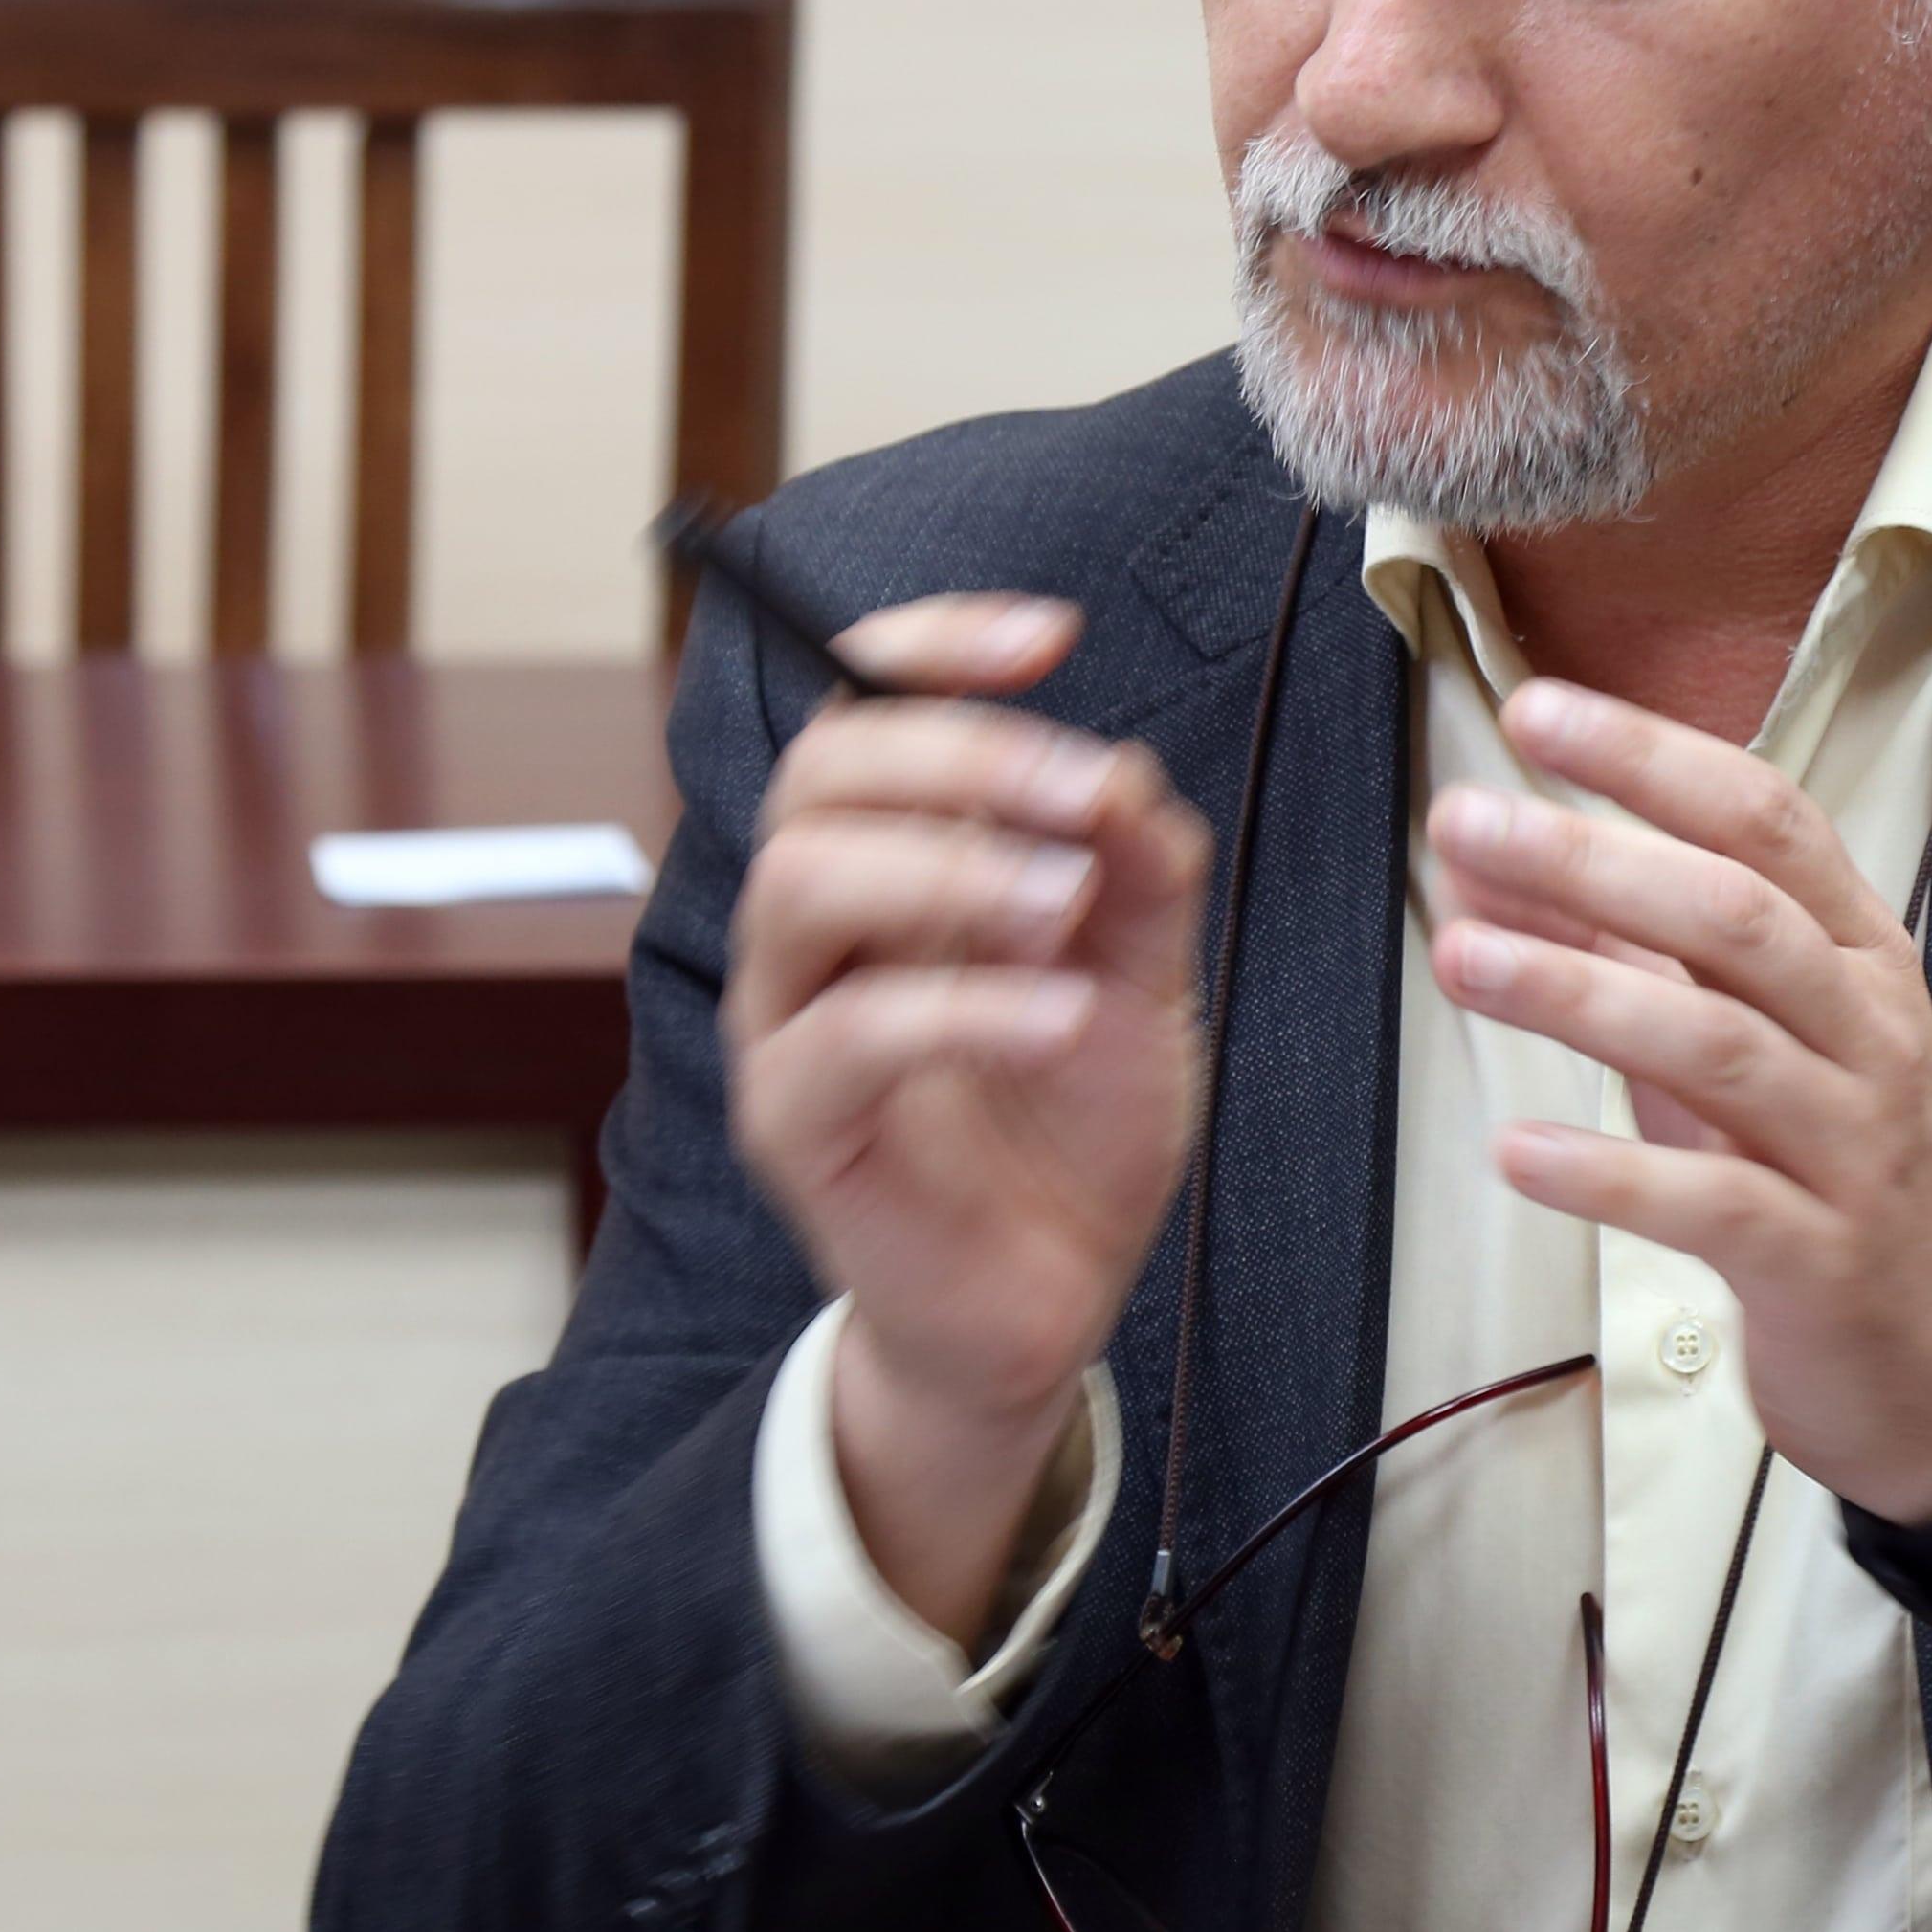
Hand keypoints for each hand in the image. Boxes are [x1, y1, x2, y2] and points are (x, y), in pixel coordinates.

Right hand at [724, 594, 1211, 1640]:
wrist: (1051, 1294)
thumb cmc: (1070, 1124)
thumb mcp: (1140, 973)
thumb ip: (1136, 870)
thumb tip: (1123, 774)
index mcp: (888, 864)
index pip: (860, 712)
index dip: (933, 649)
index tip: (1047, 636)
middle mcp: (816, 928)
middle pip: (820, 776)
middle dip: (958, 755)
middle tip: (1081, 793)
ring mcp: (791, 1024)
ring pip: (800, 884)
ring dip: (947, 869)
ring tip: (1063, 904)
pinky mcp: (797, 1126)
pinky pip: (848, 1036)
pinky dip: (966, 1008)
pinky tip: (1061, 1018)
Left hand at [1426, 678, 1931, 1528]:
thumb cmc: (1824, 1160)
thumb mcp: (1733, 1034)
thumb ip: (1620, 945)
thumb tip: (1486, 860)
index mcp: (1856, 951)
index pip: (1763, 819)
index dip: (1651, 758)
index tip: (1535, 710)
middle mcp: (1865, 1031)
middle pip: (1736, 916)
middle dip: (1594, 856)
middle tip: (1467, 819)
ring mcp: (1850, 1147)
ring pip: (1719, 1046)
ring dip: (1579, 993)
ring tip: (1459, 958)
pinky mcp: (1817, 1261)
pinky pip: (1712, 1203)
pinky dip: (1610, 1170)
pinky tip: (1516, 1148)